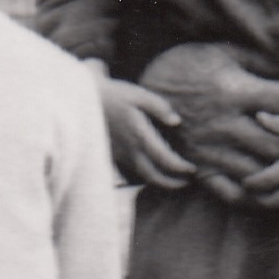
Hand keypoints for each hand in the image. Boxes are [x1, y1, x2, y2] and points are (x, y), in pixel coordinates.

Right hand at [95, 74, 193, 191]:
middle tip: (187, 182)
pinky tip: (153, 171)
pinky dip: (144, 175)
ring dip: (158, 181)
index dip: (180, 168)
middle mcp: (130, 150)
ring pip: (141, 176)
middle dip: (172, 183)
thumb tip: (176, 121)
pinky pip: (131, 171)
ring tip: (173, 180)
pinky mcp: (113, 155)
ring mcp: (119, 154)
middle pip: (153, 176)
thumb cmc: (115, 95)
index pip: (164, 159)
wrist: (86, 99)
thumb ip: (159, 107)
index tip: (192, 169)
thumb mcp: (139, 95)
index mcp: (140, 135)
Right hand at [136, 43, 278, 191]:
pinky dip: (254, 199)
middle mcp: (227, 124)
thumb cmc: (185, 66)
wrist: (137, 92)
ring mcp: (213, 150)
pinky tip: (274, 200)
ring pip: (259, 170)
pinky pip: (229, 192)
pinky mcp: (199, 167)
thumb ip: (256, 60)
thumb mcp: (220, 53)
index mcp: (236, 91)